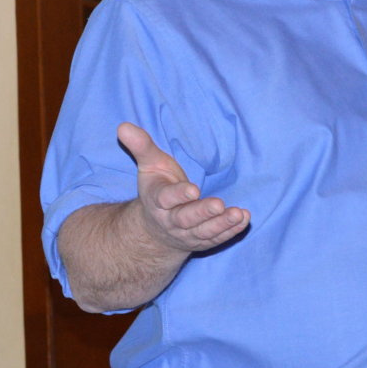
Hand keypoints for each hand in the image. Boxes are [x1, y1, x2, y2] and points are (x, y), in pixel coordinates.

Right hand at [117, 122, 250, 252]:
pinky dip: (231, 231)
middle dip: (203, 212)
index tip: (193, 189)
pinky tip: (244, 219)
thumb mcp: (149, 165)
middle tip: (219, 204)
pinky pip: (217, 238)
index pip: (166, 198)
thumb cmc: (157, 187)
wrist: (156, 228)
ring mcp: (188, 234)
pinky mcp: (203, 241)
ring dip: (222, 224)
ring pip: (204, 232)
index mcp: (157, 201)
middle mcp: (171, 221)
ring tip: (237, 214)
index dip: (179, 195)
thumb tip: (122, 126)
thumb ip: (141, 146)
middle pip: (186, 219)